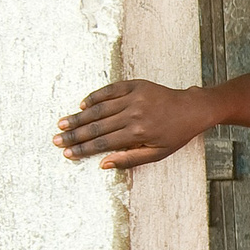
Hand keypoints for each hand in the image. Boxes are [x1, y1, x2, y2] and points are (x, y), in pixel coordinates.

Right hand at [54, 80, 220, 167]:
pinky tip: (82, 106)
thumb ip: (129, 159)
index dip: (83, 149)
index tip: (67, 153)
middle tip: (56, 140)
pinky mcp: (135, 85)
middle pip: (97, 127)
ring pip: (99, 109)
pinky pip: (109, 90)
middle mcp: (134, 115)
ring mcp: (134, 98)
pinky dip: (94, 97)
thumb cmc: (176, 134)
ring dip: (78, 117)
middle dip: (74, 135)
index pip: (103, 143)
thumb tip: (102, 164)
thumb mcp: (158, 153)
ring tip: (62, 124)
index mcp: (138, 134)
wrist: (193, 108)